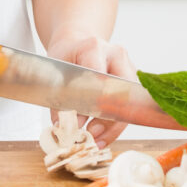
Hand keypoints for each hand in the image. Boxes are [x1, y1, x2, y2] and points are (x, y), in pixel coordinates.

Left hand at [47, 33, 135, 147]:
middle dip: (107, 119)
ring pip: (128, 103)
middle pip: (120, 92)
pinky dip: (114, 125)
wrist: (77, 44)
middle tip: (91, 136)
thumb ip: (59, 100)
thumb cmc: (65, 57)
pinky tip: (102, 137)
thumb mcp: (54, 73)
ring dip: (112, 126)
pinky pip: (128, 107)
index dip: (94, 103)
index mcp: (94, 48)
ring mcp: (128, 69)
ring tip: (95, 141)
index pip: (100, 78)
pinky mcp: (132, 83)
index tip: (84, 124)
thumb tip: (64, 127)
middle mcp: (117, 57)